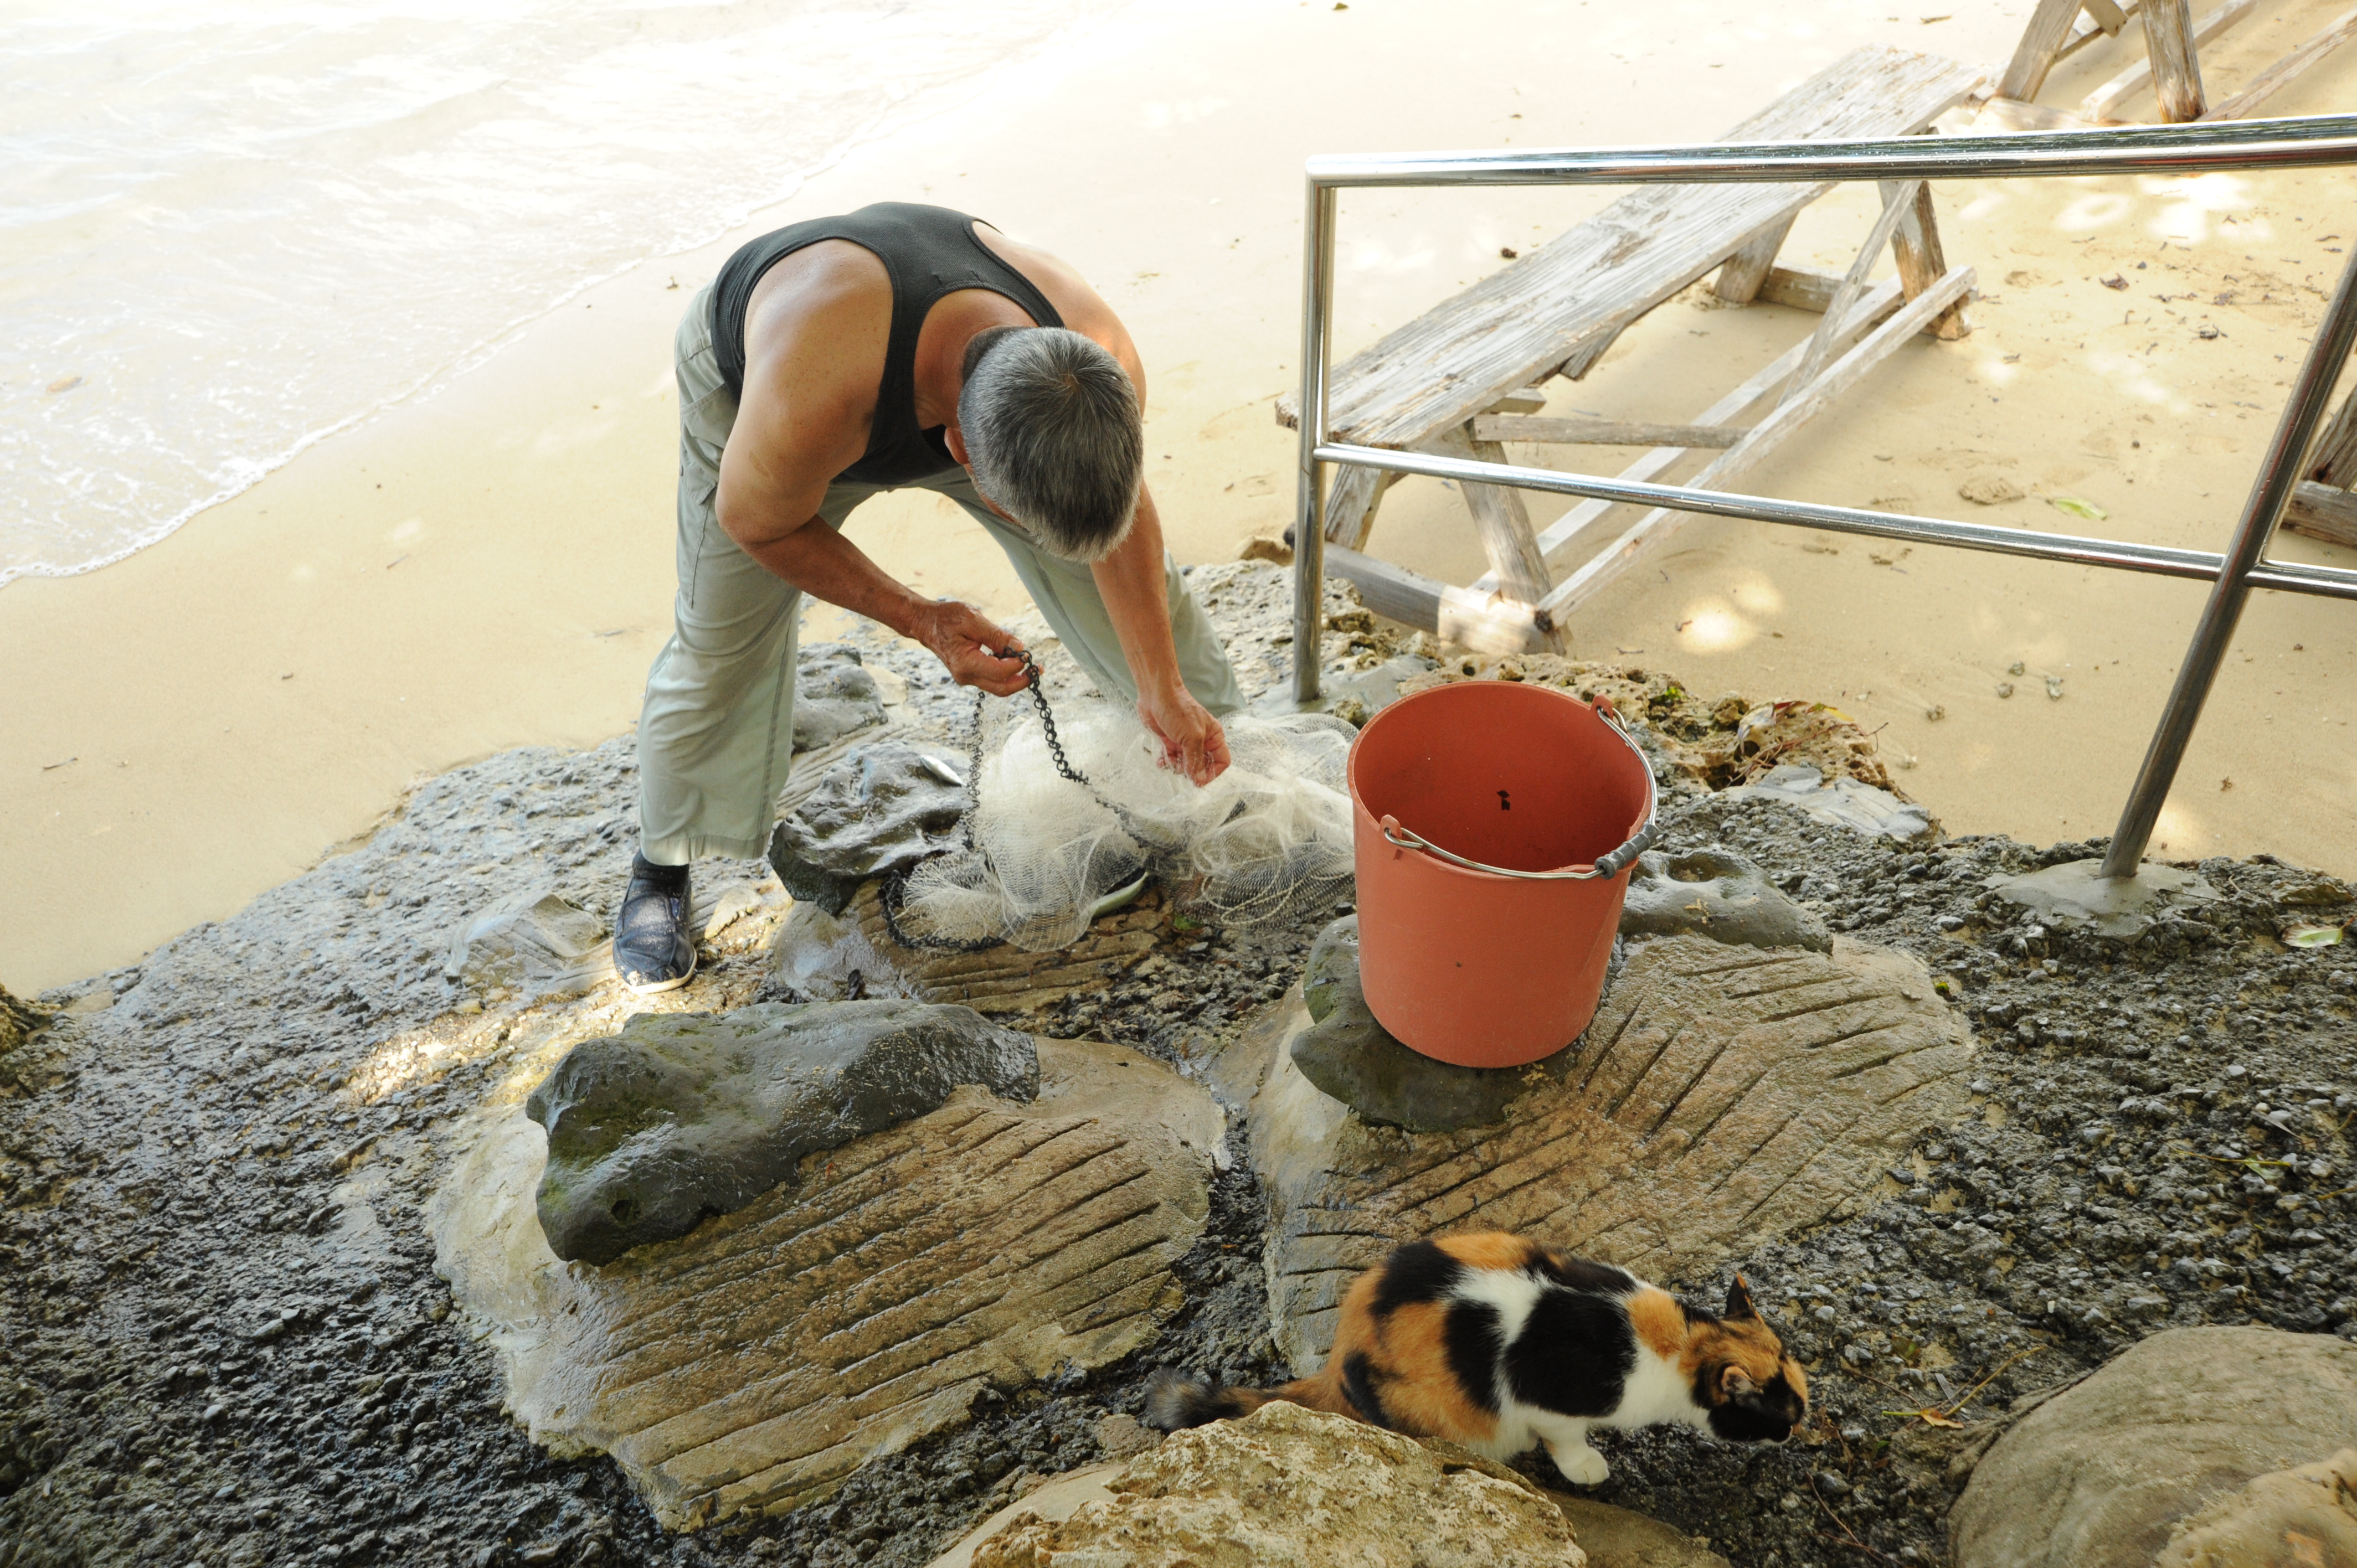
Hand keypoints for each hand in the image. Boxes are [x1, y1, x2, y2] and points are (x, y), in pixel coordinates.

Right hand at [911, 600, 1030, 696]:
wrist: (926, 624)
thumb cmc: (946, 618)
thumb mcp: (973, 619)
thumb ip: (997, 635)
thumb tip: (1019, 646)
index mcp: (965, 663)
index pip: (1000, 672)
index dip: (1017, 664)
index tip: (1026, 651)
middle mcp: (966, 676)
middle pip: (1002, 688)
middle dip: (1023, 680)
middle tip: (1038, 669)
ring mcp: (967, 678)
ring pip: (998, 686)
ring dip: (1015, 677)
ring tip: (1027, 661)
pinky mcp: (969, 674)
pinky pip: (992, 679)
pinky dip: (1005, 672)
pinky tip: (1011, 658)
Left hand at [1138, 684, 1230, 785]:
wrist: (1156, 694)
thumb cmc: (1178, 710)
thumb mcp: (1192, 737)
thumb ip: (1196, 760)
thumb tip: (1198, 780)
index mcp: (1214, 736)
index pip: (1221, 761)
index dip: (1213, 773)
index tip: (1200, 781)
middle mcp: (1202, 740)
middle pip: (1203, 765)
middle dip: (1193, 771)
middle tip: (1182, 771)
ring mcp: (1185, 741)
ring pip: (1186, 764)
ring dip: (1177, 767)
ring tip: (1170, 762)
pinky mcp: (1170, 741)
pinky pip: (1171, 758)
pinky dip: (1166, 762)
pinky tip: (1161, 761)